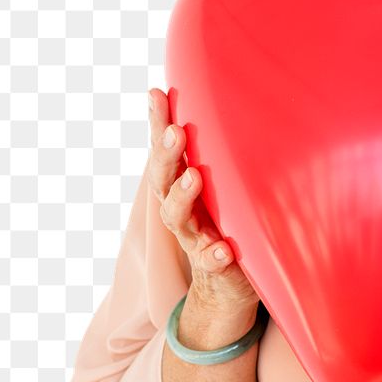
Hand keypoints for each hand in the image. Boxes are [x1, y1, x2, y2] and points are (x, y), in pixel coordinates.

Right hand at [148, 88, 258, 316]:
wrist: (225, 286)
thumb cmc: (225, 223)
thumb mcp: (221, 187)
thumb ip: (218, 155)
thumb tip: (223, 107)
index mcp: (182, 186)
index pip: (165, 151)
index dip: (157, 123)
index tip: (155, 94)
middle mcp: (182, 210)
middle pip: (164, 180)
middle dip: (166, 156)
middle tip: (174, 132)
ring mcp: (195, 238)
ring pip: (178, 217)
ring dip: (183, 196)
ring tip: (194, 177)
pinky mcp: (215, 267)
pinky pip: (212, 261)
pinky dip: (215, 254)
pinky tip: (223, 249)